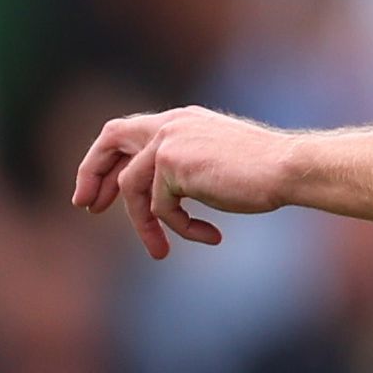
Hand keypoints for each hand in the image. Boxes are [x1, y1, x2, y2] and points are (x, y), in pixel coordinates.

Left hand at [69, 107, 301, 257]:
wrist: (287, 169)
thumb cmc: (266, 173)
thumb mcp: (217, 163)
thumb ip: (186, 169)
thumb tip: (163, 196)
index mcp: (181, 120)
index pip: (128, 132)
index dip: (107, 160)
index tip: (98, 192)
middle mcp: (170, 124)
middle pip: (111, 139)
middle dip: (92, 173)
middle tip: (86, 206)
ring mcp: (169, 141)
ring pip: (134, 188)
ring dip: (144, 225)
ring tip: (160, 252)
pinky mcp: (172, 163)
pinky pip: (161, 207)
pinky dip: (181, 228)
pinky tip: (210, 236)